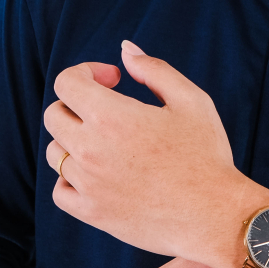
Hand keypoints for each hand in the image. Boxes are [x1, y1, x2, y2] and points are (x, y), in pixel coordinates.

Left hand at [43, 42, 268, 267]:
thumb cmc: (208, 158)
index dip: (86, 72)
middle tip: (108, 112)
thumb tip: (125, 51)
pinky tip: (97, 175)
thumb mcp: (192, 101)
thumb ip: (154, 70)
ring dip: (74, 142)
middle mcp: (91, 149)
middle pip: (54, 115)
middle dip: (76, 105)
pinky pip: (60, 192)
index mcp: (111, 116)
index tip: (112, 80)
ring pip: (55, 153)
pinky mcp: (93, 213)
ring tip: (107, 146)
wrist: (214, 216)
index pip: (66, 82)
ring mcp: (88, 184)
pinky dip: (70, 180)